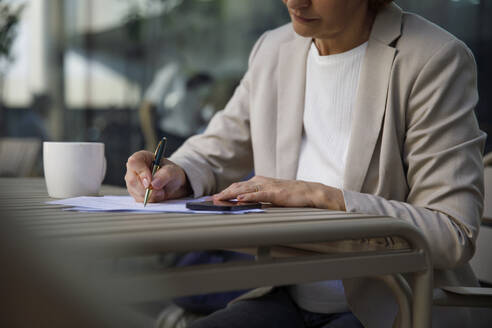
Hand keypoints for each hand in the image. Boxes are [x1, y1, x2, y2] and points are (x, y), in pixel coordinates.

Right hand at [125, 150, 190, 202]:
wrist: (173, 183)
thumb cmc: (172, 173)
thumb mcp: (173, 171)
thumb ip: (164, 175)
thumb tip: (153, 184)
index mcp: (141, 158)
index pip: (134, 163)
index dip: (141, 173)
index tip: (150, 183)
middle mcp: (134, 169)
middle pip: (132, 180)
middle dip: (147, 189)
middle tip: (161, 191)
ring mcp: (132, 182)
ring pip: (136, 192)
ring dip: (151, 195)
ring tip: (161, 191)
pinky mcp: (134, 193)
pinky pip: (139, 199)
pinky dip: (150, 200)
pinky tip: (157, 195)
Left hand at [213, 175, 345, 210]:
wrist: (311, 193)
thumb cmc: (292, 196)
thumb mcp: (271, 196)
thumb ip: (258, 199)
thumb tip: (243, 205)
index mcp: (260, 182)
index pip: (238, 187)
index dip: (225, 192)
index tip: (212, 198)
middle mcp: (262, 182)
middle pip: (238, 187)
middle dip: (223, 193)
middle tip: (210, 200)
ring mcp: (269, 186)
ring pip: (246, 189)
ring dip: (231, 194)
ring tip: (219, 199)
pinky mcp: (276, 193)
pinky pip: (260, 194)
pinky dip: (248, 197)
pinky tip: (239, 200)